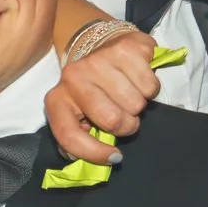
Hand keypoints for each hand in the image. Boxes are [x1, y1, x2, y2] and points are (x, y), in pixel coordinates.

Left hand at [42, 29, 161, 165]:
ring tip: (129, 94)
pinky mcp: (125, 48)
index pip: (70, 135)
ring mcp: (98, 59)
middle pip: (112, 120)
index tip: (114, 157)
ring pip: (135, 103)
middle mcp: (73, 77)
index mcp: (56, 99)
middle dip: (126, 126)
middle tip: (125, 116)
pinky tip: (137, 79)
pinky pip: (151, 85)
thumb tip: (95, 161)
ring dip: (138, 105)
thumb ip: (79, 139)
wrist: (101, 45)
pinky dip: (150, 88)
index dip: (94, 153)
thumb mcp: (77, 115)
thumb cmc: (91, 90)